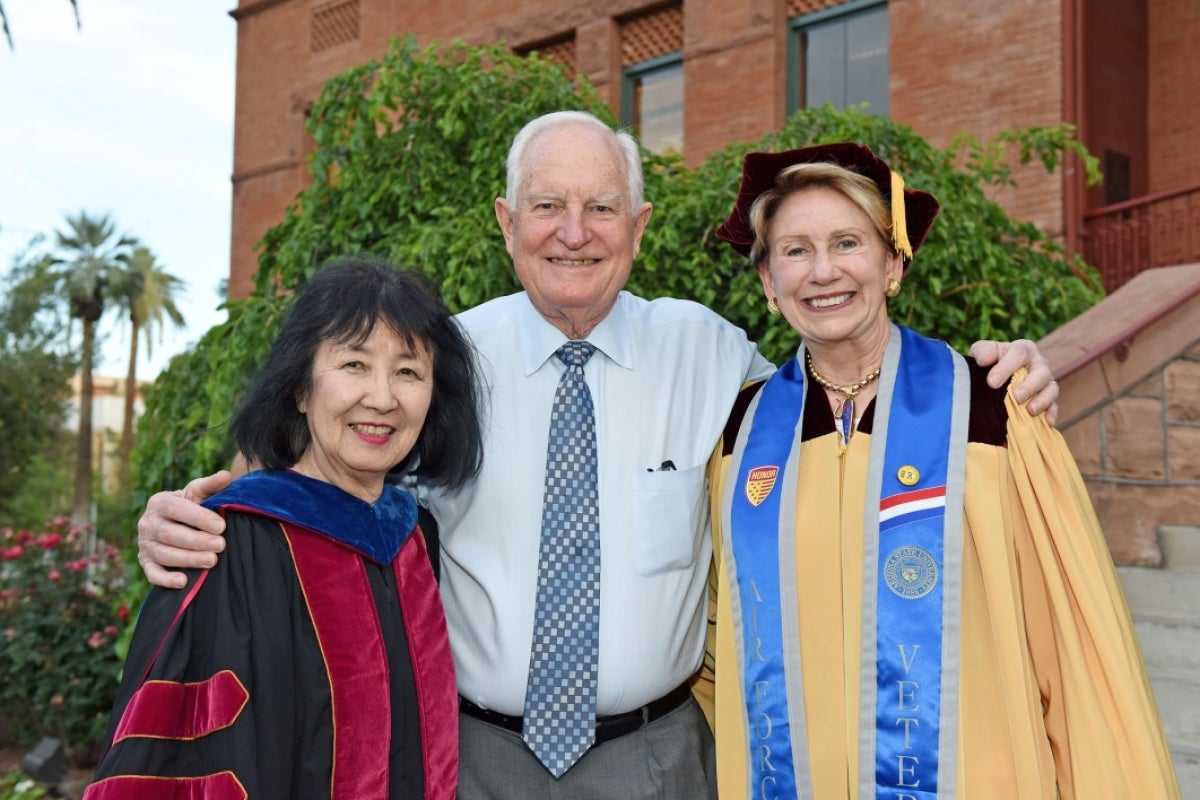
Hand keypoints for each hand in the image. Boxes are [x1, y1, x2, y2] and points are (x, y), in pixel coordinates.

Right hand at [136, 470, 231, 587]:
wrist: (172, 521)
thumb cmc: (189, 506)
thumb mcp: (198, 493)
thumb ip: (211, 485)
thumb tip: (227, 476)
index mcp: (159, 502)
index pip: (177, 509)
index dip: (199, 518)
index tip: (221, 526)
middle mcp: (147, 523)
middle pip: (170, 534)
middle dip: (197, 541)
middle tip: (221, 545)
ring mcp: (144, 544)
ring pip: (164, 554)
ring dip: (188, 559)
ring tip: (211, 561)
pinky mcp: (145, 562)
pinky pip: (152, 573)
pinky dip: (166, 579)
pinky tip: (183, 581)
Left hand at [970, 339, 1058, 426]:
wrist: (993, 376)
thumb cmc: (988, 361)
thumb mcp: (982, 351)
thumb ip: (983, 351)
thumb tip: (984, 360)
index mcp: (1023, 349)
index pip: (1018, 354)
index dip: (1006, 368)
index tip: (991, 382)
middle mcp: (1038, 363)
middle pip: (1041, 372)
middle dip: (1030, 385)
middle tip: (1017, 397)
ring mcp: (1045, 381)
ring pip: (1051, 389)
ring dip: (1043, 400)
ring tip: (1030, 411)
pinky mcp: (1048, 398)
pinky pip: (1054, 405)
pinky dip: (1051, 413)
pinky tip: (1047, 422)